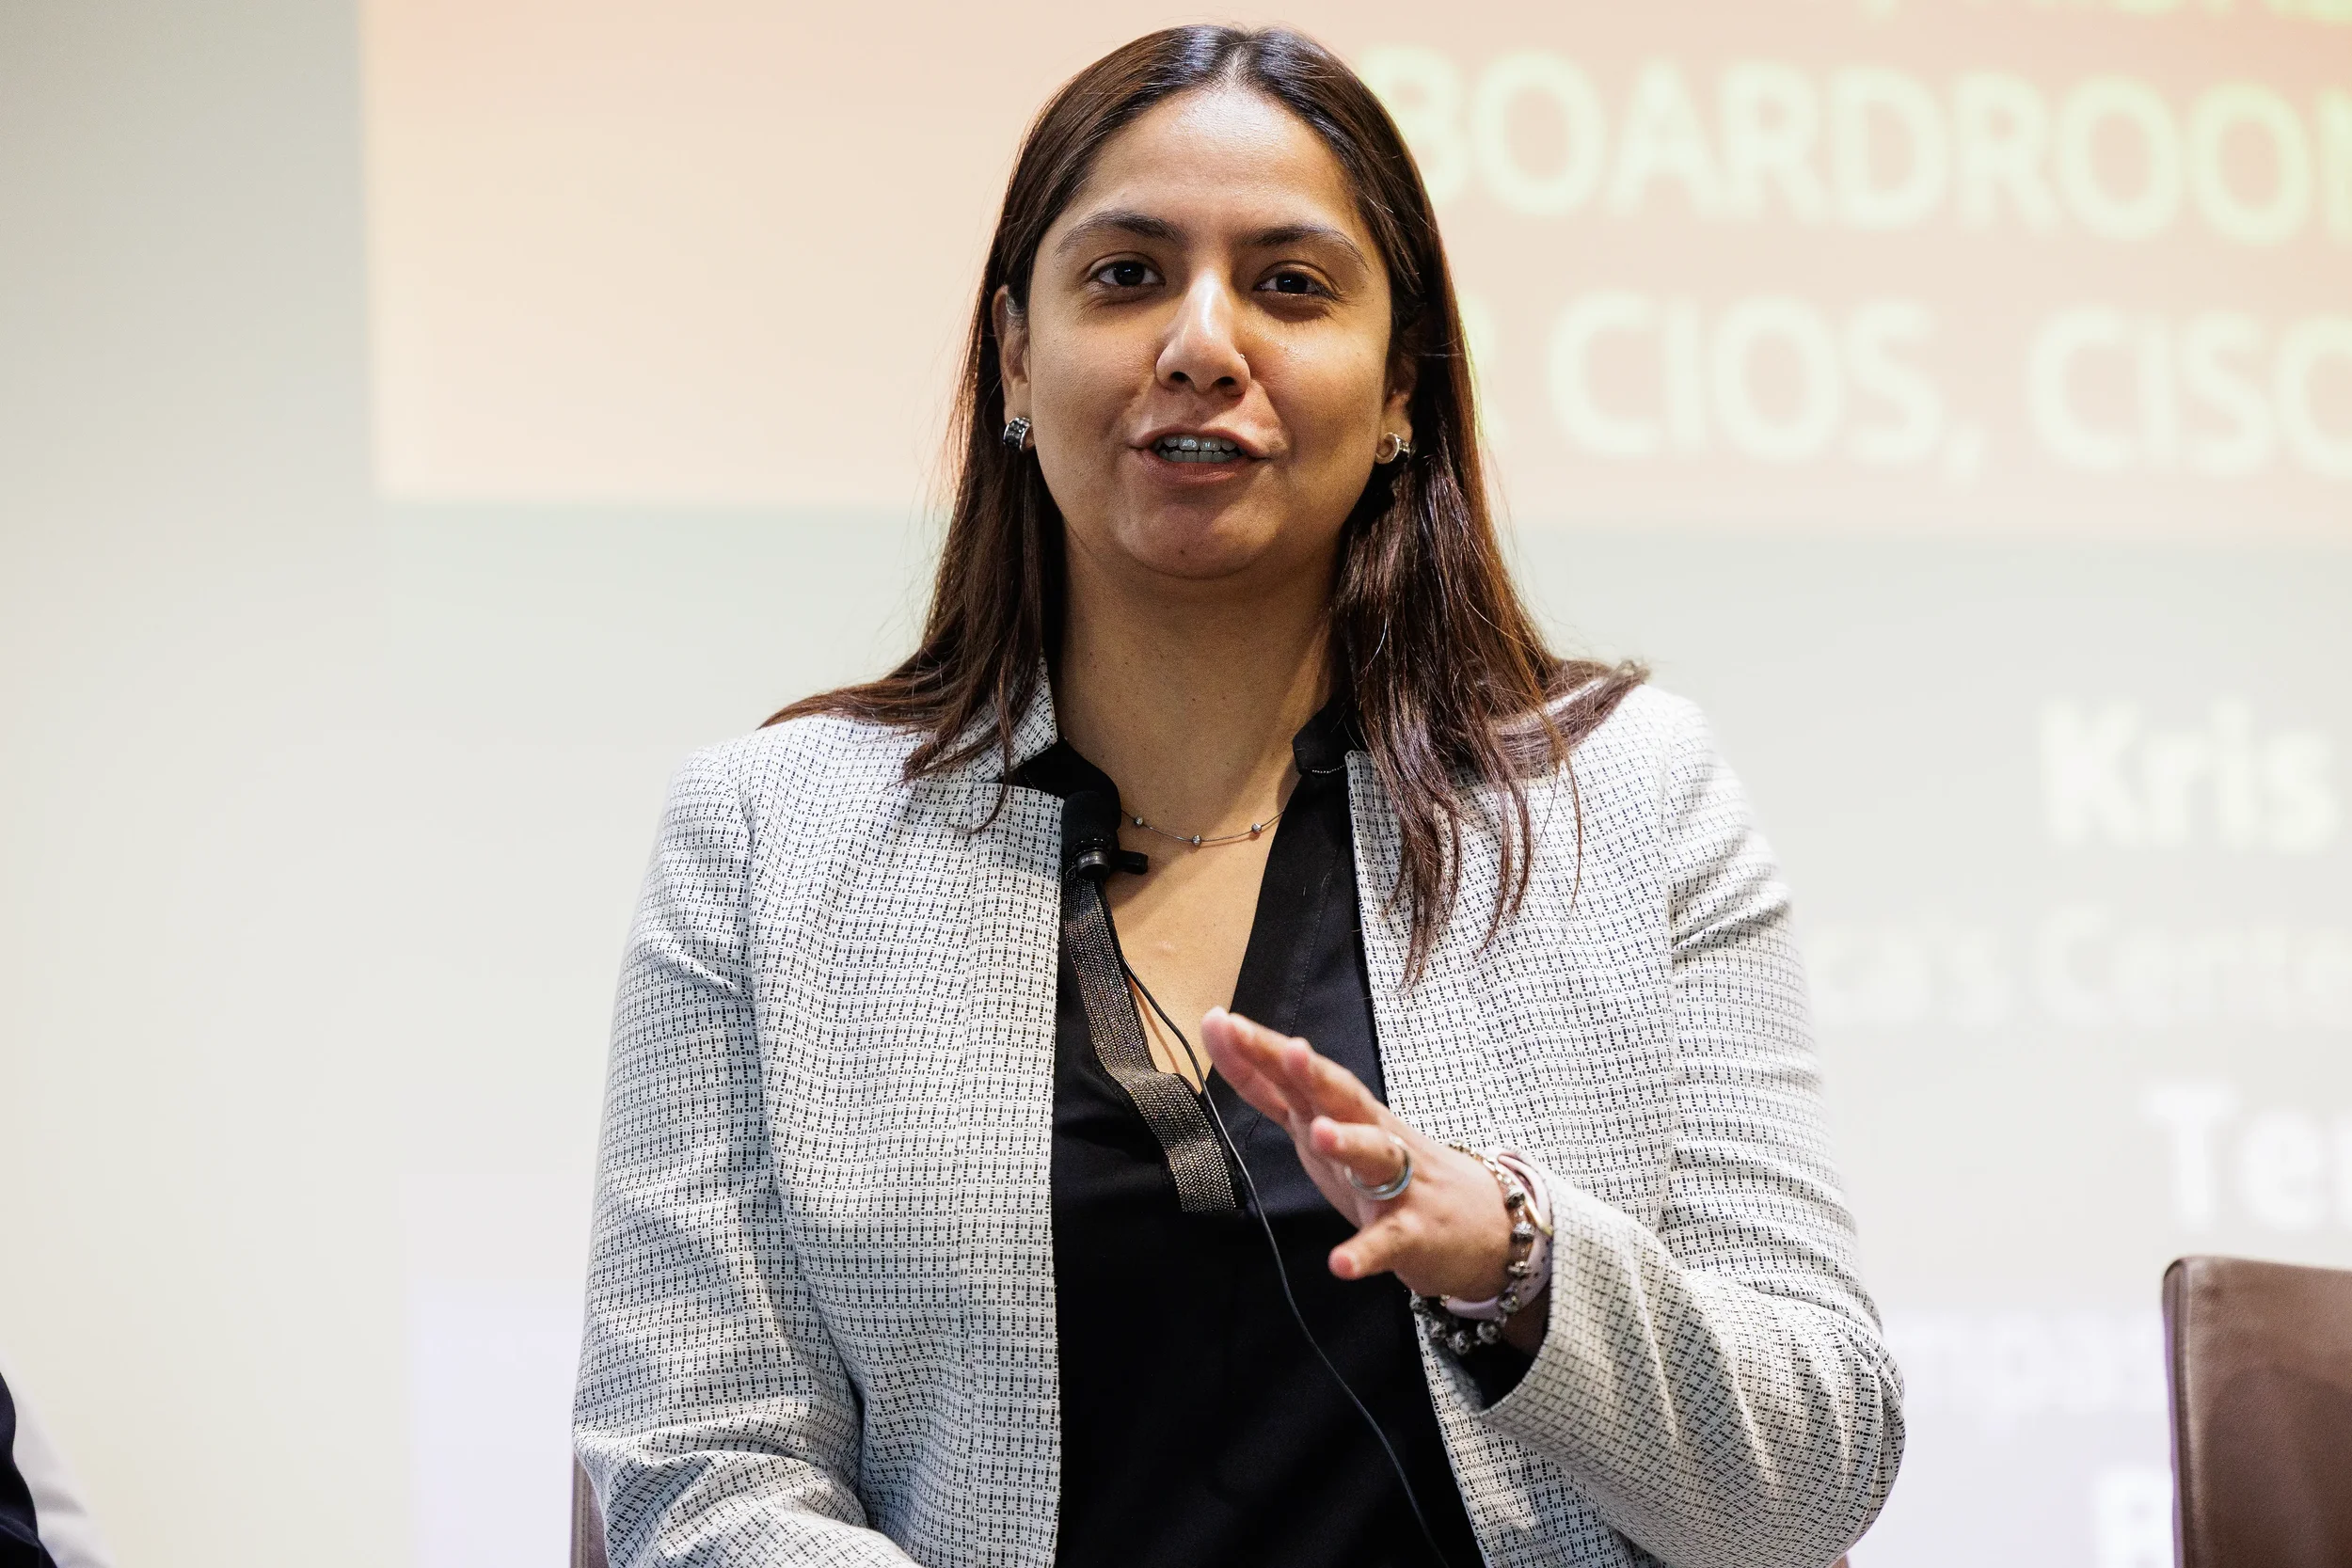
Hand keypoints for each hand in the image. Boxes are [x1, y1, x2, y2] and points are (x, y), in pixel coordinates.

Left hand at [1201, 1007, 1545, 1342]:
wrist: (1482, 1225)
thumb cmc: (1390, 1169)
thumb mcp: (1329, 1128)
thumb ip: (1279, 1093)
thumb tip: (1226, 1041)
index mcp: (1346, 1113)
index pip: (1302, 1075)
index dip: (1263, 1051)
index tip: (1222, 1022)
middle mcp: (1373, 1136)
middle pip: (1344, 1098)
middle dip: (1316, 1074)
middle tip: (1290, 1050)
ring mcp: (1399, 1182)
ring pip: (1376, 1155)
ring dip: (1349, 1143)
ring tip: (1319, 1135)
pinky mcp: (1416, 1232)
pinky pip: (1391, 1240)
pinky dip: (1367, 1250)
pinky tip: (1342, 1263)